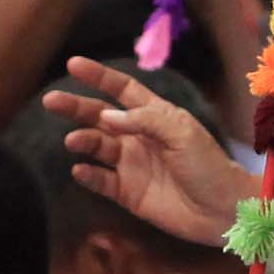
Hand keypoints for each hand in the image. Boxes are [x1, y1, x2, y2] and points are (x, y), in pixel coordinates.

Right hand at [45, 54, 245, 243]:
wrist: (222, 209)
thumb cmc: (208, 165)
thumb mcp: (181, 132)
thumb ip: (145, 119)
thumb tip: (107, 115)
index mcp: (155, 116)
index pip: (122, 90)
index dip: (99, 77)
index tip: (73, 64)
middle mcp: (139, 137)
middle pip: (100, 117)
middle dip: (76, 107)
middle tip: (51, 100)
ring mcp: (132, 165)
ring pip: (98, 147)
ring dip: (83, 140)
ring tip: (74, 140)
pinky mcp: (128, 193)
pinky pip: (101, 181)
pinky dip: (88, 175)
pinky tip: (80, 169)